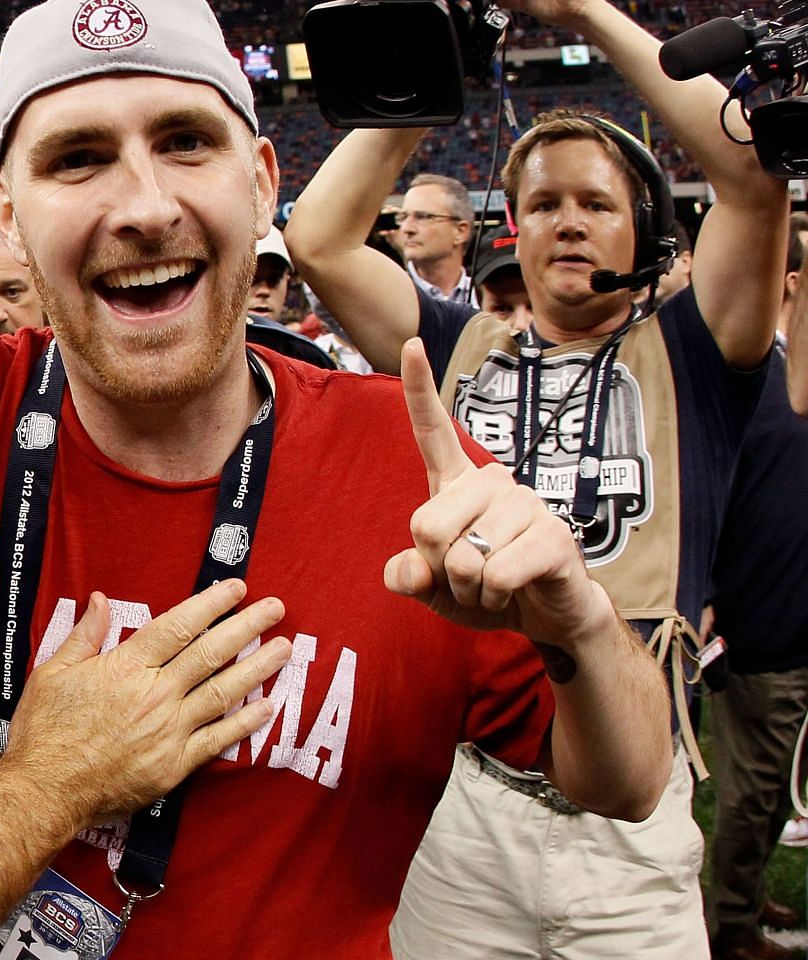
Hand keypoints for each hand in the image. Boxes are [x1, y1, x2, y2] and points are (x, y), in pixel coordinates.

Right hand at [0, 584, 289, 830]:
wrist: (47, 789)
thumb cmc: (44, 731)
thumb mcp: (51, 673)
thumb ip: (84, 636)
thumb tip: (101, 601)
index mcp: (125, 667)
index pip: (177, 626)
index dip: (210, 604)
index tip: (235, 589)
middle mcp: (155, 694)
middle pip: (210, 653)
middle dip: (247, 626)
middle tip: (276, 608)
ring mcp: (169, 730)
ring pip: (223, 692)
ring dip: (257, 668)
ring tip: (283, 649)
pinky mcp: (175, 764)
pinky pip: (218, 739)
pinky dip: (245, 723)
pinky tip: (267, 707)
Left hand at [384, 339, 611, 647]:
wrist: (545, 616)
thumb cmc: (485, 590)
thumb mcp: (433, 588)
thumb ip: (408, 577)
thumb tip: (407, 570)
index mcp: (457, 484)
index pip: (433, 432)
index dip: (420, 390)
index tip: (412, 343)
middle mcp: (493, 482)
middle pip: (427, 526)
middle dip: (439, 568)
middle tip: (469, 577)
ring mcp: (526, 504)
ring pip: (463, 557)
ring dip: (470, 589)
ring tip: (494, 585)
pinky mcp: (553, 535)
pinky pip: (496, 574)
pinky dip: (494, 597)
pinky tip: (514, 590)